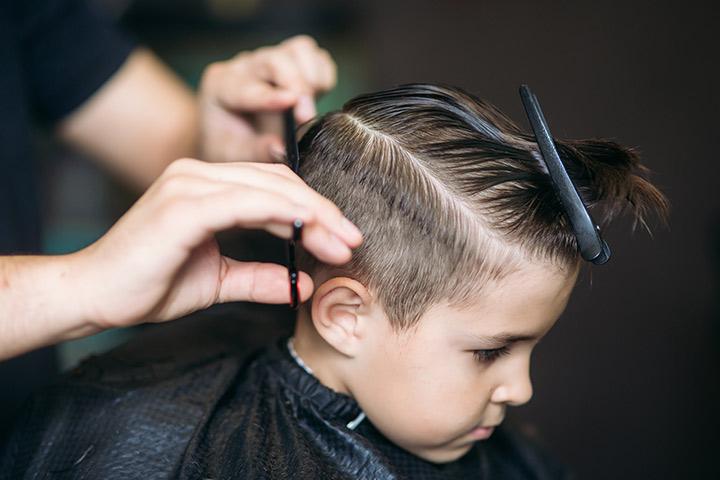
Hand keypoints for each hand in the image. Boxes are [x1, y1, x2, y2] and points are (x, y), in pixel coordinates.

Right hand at [73, 159, 360, 329]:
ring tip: (340, 243)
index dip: (313, 211)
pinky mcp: (182, 205)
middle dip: (322, 212)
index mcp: (206, 186)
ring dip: (311, 215)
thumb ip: (259, 277)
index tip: (343, 240)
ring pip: (268, 189)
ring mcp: (188, 184)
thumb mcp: (217, 280)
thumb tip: (301, 284)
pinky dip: (280, 214)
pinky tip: (307, 232)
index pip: (274, 189)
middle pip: (278, 183)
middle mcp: (197, 174)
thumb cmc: (148, 284)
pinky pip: (244, 202)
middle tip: (352, 241)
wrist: (94, 295)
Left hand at [199, 35, 335, 163]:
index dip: (270, 95)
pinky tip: (316, 98)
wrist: (234, 131)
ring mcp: (272, 59)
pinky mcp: (293, 60)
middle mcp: (246, 66)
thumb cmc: (232, 143)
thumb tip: (282, 148)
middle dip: (297, 86)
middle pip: (276, 60)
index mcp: (223, 86)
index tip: (290, 103)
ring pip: (300, 50)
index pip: (246, 87)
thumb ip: (257, 150)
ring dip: (312, 77)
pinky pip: (317, 57)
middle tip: (307, 116)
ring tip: (310, 105)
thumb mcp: (236, 154)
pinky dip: (323, 76)